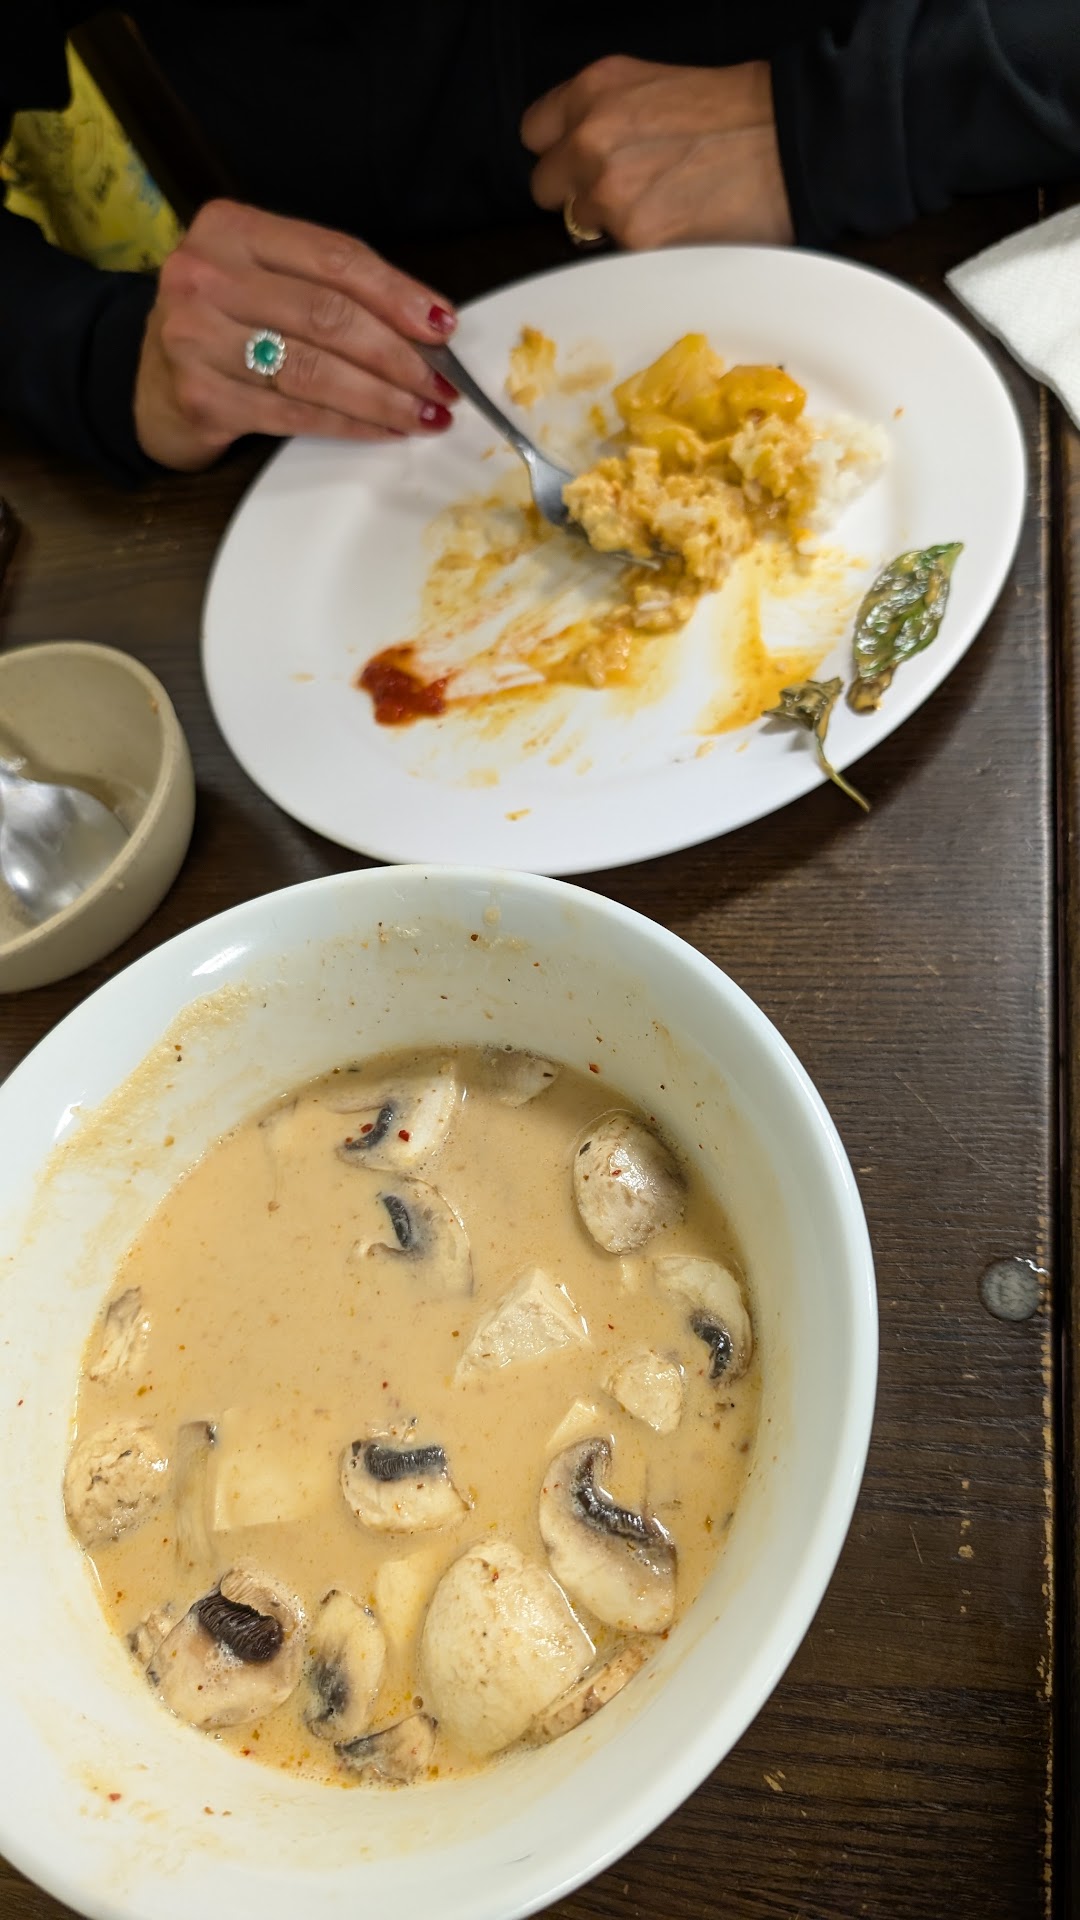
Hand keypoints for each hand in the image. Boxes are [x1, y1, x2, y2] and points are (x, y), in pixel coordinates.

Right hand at [133, 200, 460, 470]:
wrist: (147, 383)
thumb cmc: (224, 326)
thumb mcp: (265, 280)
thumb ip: (330, 287)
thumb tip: (426, 325)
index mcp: (230, 229)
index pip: (334, 258)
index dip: (397, 294)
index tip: (443, 325)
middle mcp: (206, 275)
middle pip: (328, 316)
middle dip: (398, 354)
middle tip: (443, 383)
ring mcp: (196, 338)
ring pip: (315, 370)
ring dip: (383, 397)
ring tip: (427, 412)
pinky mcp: (202, 396)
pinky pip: (296, 413)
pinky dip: (350, 424)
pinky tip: (385, 430)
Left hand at [522, 57, 792, 251]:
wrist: (791, 140)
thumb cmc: (737, 112)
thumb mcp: (654, 86)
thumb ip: (605, 113)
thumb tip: (578, 151)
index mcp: (593, 90)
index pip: (534, 133)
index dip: (560, 151)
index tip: (581, 162)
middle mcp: (591, 138)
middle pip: (545, 187)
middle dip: (577, 192)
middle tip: (624, 190)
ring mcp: (609, 192)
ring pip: (579, 226)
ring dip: (610, 223)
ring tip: (661, 205)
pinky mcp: (636, 238)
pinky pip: (614, 254)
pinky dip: (640, 246)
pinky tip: (676, 225)